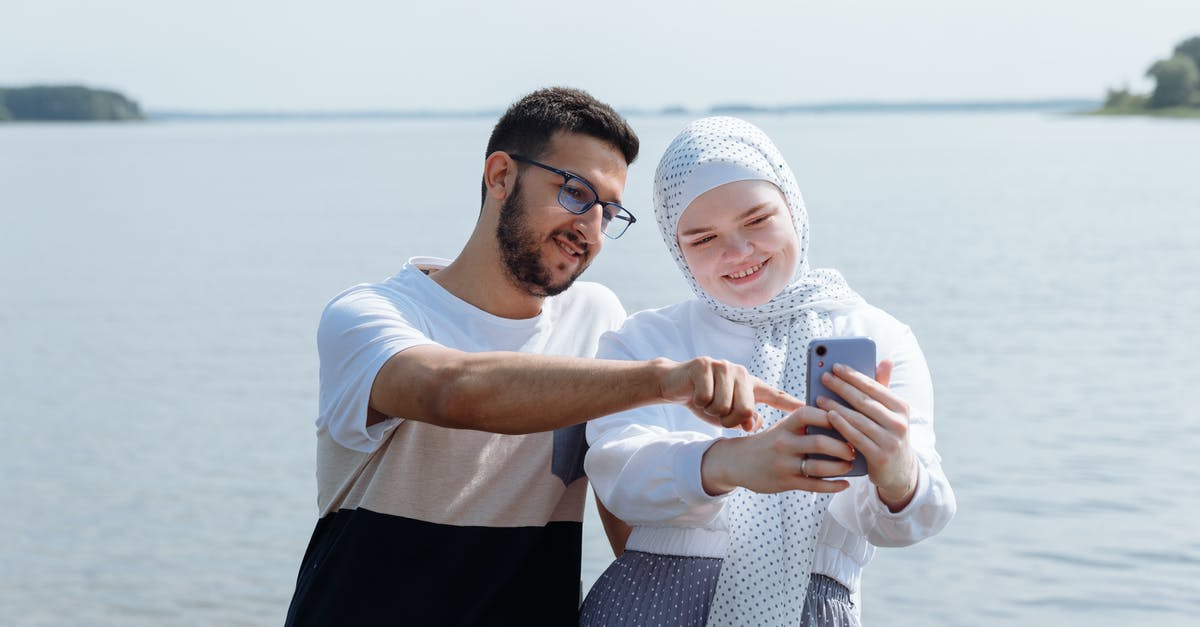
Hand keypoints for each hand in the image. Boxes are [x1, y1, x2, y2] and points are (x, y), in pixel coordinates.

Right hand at [659, 357, 802, 431]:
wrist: (674, 384)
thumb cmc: (705, 399)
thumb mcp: (727, 414)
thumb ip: (744, 419)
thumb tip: (755, 423)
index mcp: (750, 383)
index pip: (775, 394)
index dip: (791, 403)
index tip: (809, 409)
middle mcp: (740, 372)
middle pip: (745, 409)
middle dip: (729, 420)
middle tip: (718, 415)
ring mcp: (722, 366)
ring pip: (724, 405)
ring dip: (712, 412)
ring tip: (707, 403)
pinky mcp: (703, 365)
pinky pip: (706, 397)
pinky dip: (699, 403)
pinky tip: (695, 395)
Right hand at [700, 407, 854, 495]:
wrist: (737, 462)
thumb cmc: (769, 442)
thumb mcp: (782, 427)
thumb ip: (806, 423)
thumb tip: (842, 418)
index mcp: (785, 425)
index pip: (810, 414)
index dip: (831, 416)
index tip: (848, 419)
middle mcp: (784, 443)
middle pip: (819, 442)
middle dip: (843, 446)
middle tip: (855, 448)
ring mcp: (784, 464)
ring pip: (819, 467)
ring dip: (841, 467)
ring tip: (850, 465)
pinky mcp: (786, 482)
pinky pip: (814, 486)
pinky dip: (834, 486)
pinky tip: (845, 483)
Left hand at [815, 360, 919, 511]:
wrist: (899, 472)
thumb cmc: (887, 434)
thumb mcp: (890, 412)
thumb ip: (883, 388)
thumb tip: (885, 360)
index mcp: (901, 407)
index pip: (874, 387)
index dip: (854, 376)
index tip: (835, 366)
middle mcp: (899, 423)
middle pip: (864, 401)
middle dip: (842, 387)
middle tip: (824, 377)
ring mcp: (890, 441)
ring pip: (858, 419)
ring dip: (837, 406)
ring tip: (819, 397)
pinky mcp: (880, 456)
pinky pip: (856, 437)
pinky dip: (841, 425)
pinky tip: (828, 416)